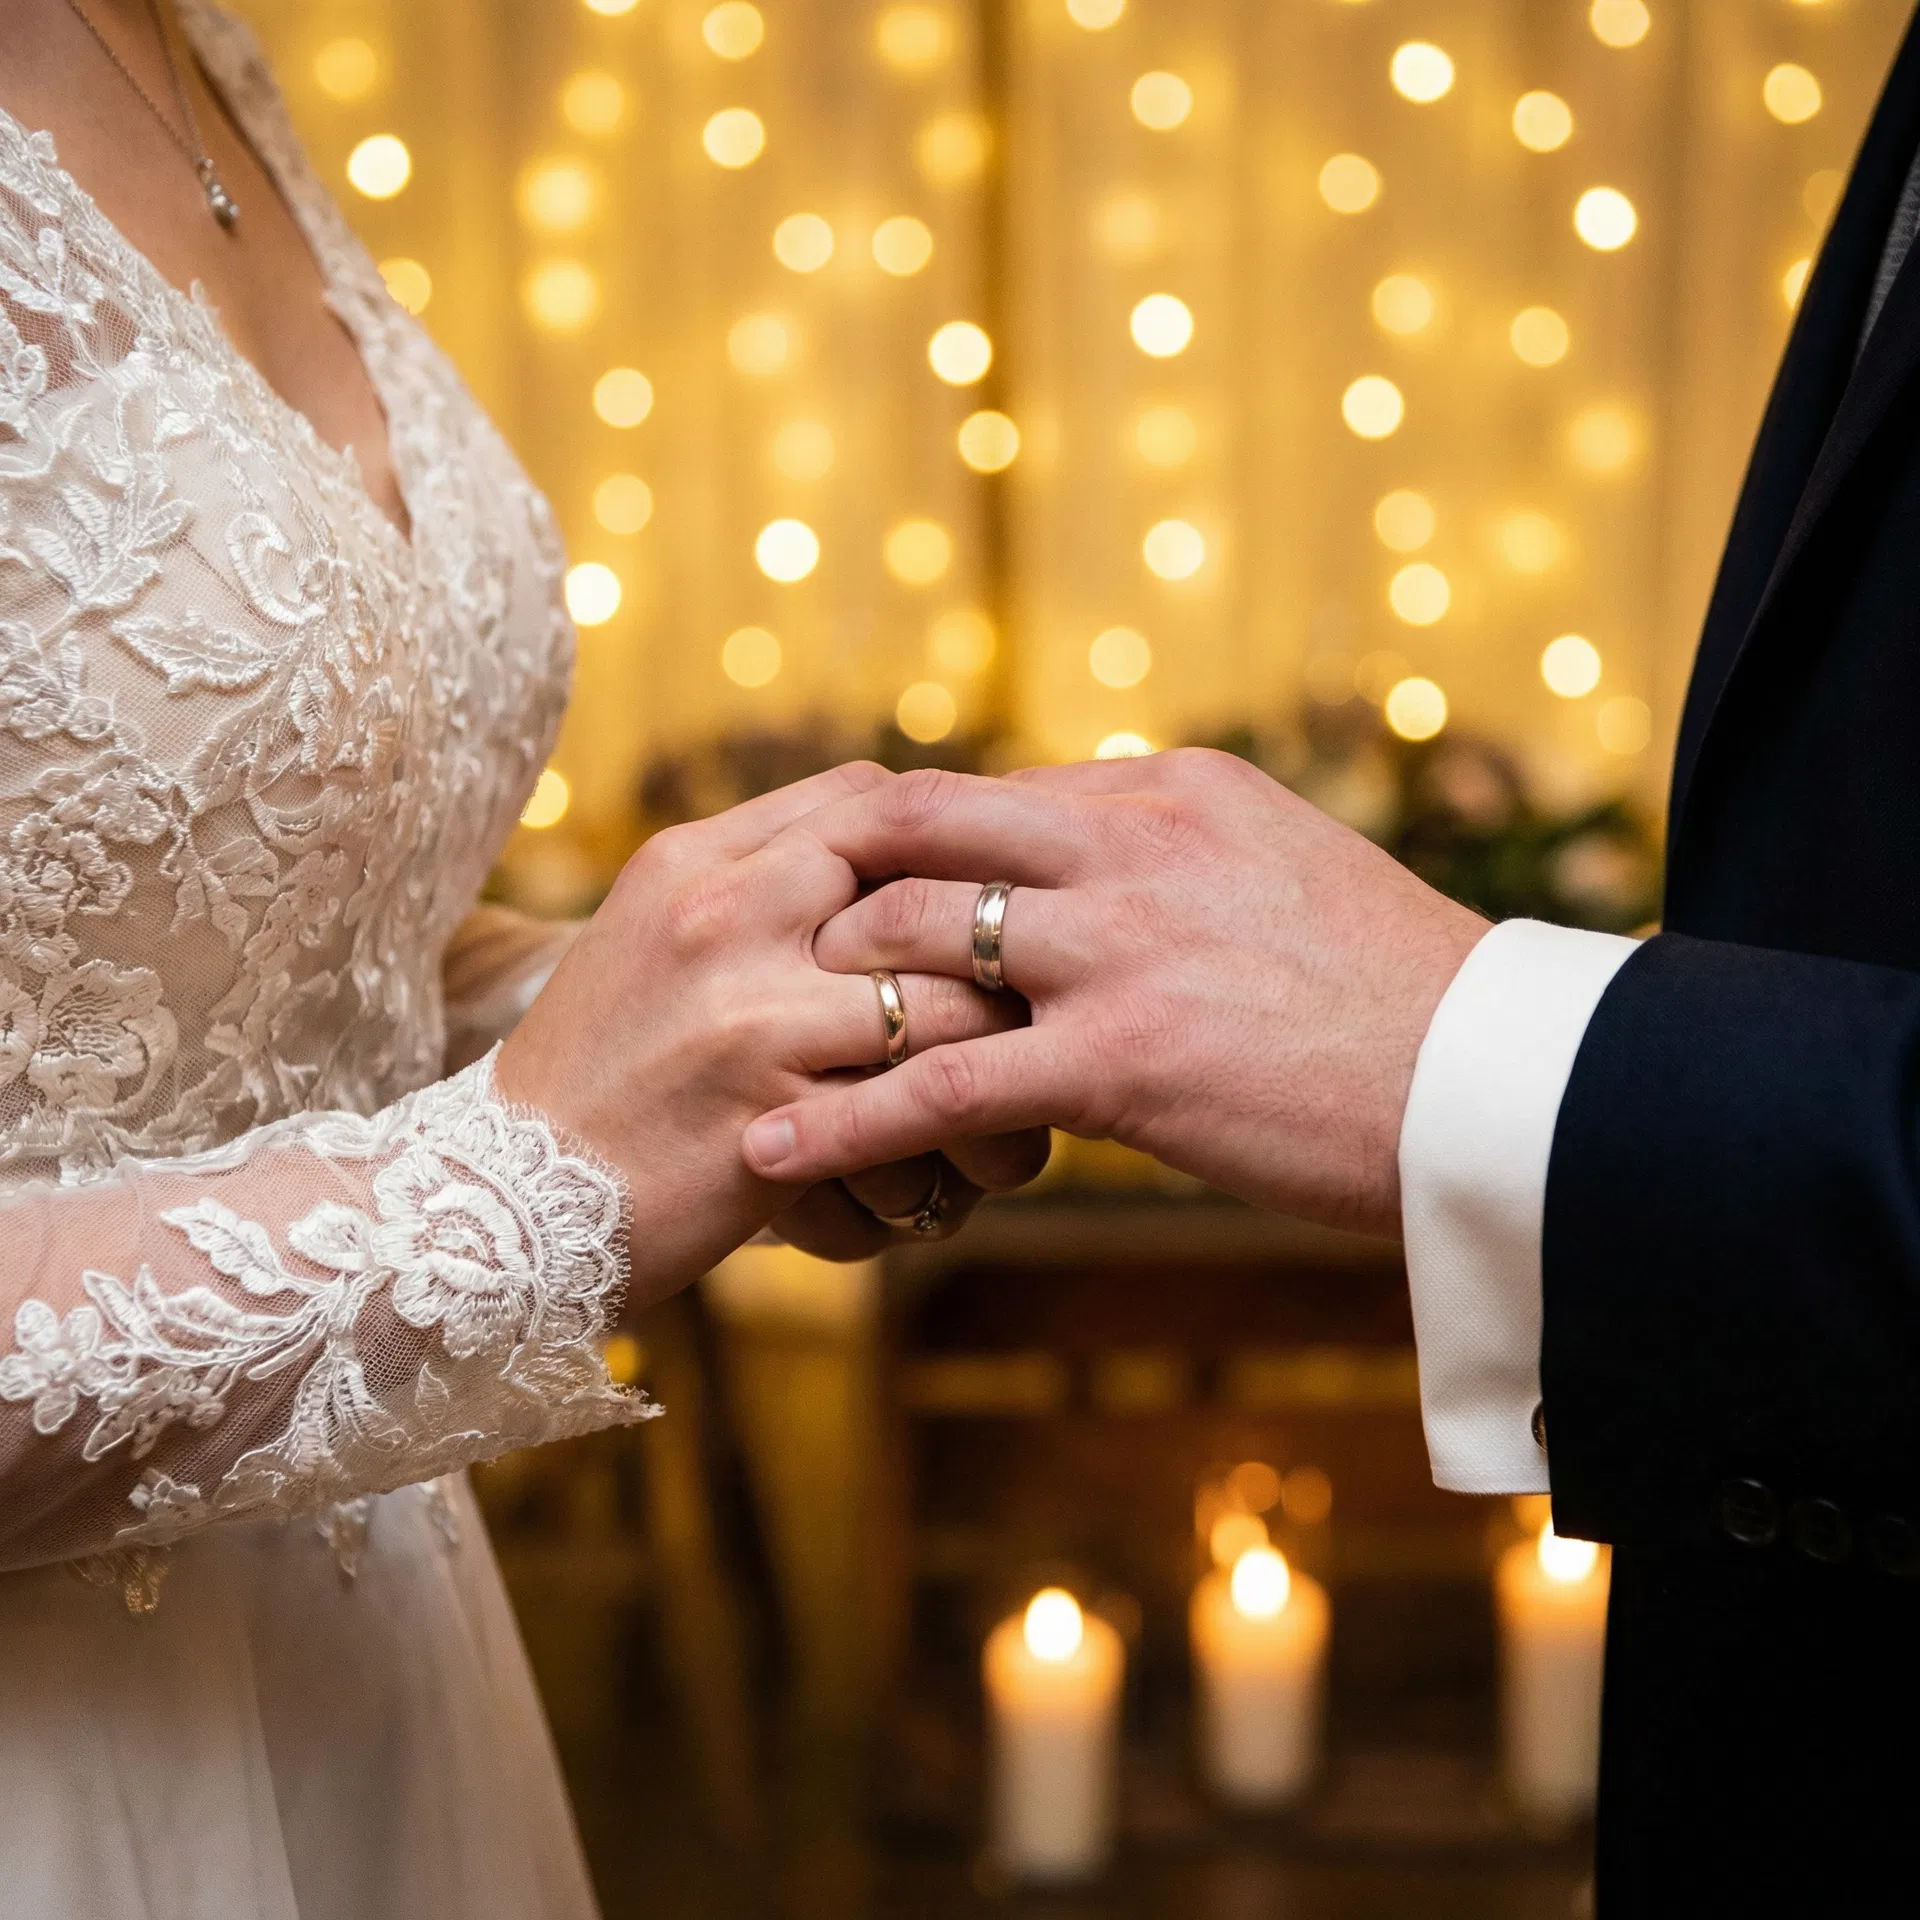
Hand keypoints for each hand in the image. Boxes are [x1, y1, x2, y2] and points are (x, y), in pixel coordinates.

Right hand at [494, 764, 1027, 1309]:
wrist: (490, 1199)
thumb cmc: (591, 1075)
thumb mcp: (650, 938)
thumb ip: (752, 887)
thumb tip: (885, 862)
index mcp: (698, 862)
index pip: (868, 800)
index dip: (950, 845)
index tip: (985, 907)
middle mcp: (726, 917)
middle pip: (936, 899)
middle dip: (1003, 967)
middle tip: (1035, 1020)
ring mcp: (751, 1015)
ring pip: (955, 1018)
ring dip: (1000, 1087)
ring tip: (1002, 1134)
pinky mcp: (771, 1120)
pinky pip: (913, 1128)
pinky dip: (936, 1175)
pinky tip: (926, 1204)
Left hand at [739, 751, 1487, 1236]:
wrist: (1487, 1083)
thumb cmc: (1393, 988)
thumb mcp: (1281, 868)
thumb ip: (1176, 852)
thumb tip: (1090, 858)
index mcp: (1168, 789)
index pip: (991, 795)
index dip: (902, 841)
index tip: (841, 881)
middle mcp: (1129, 842)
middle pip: (919, 835)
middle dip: (832, 889)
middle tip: (766, 944)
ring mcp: (1118, 946)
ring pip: (907, 943)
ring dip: (819, 991)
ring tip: (746, 1039)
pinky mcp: (1119, 1060)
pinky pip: (935, 1085)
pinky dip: (840, 1119)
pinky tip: (771, 1153)